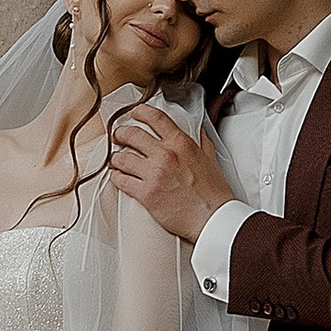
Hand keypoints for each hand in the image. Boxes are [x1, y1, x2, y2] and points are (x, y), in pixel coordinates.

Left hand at [106, 102, 235, 246]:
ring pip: (121, 157)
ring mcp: (154, 174)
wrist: (213, 219)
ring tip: (116, 160)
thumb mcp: (211, 160)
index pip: (155, 117)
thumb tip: (198, 130)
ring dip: (116, 158)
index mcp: (181, 144)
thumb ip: (201, 142)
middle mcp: (166, 155)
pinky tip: (118, 177)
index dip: (140, 112)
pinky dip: (116, 177)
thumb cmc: (214, 194)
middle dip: (120, 134)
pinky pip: (121, 180)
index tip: (134, 113)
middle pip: (131, 134)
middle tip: (118, 137)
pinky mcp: (146, 194)